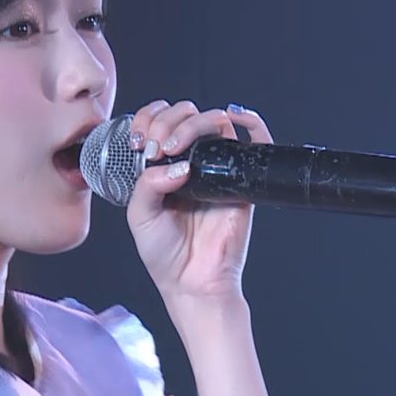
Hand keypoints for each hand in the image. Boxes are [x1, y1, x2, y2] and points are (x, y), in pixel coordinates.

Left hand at [124, 100, 274, 305]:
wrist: (192, 281)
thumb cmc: (165, 253)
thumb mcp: (139, 215)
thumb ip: (147, 185)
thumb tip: (177, 165)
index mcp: (163, 165)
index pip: (159, 121)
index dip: (148, 120)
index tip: (139, 142)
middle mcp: (190, 161)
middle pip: (185, 114)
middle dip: (165, 121)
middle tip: (155, 148)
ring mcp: (217, 167)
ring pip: (213, 120)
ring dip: (190, 124)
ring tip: (173, 148)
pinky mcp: (241, 180)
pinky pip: (256, 141)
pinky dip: (249, 120)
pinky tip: (232, 116)